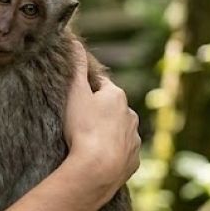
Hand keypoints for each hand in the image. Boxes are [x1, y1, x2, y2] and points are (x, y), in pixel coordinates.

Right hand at [64, 41, 139, 196]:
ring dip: (107, 133)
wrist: (97, 169)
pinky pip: (123, 152)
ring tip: (88, 143)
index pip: (102, 85)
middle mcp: (131, 114)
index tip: (76, 99)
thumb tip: (75, 41)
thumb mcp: (75, 93)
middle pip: (113, 109)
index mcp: (117, 95)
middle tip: (78, 123)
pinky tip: (99, 158)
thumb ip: (76, 67)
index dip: (87, 91)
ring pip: (120, 131)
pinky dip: (113, 153)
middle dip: (99, 113)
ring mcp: (134, 138)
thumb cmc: (83, 129)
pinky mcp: (134, 160)